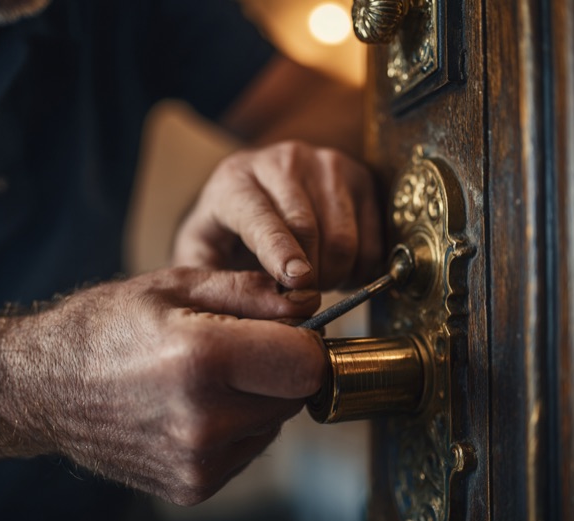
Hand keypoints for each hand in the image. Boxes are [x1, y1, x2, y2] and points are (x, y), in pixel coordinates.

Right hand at [4, 268, 324, 504]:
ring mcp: (197, 462)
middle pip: (296, 395)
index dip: (307, 340)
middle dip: (282, 366)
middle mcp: (204, 421)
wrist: (40, 388)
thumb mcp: (173, 285)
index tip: (290, 329)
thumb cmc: (103, 327)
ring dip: (260, 397)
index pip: (306, 362)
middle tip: (241, 346)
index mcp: (201, 359)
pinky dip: (237, 425)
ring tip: (208, 375)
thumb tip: (308, 300)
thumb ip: (249, 291)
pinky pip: (247, 449)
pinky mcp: (192, 487)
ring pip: (275, 423)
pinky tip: (196, 404)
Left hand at [172, 141, 382, 290]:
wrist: (258, 192)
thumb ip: (215, 282)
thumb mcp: (201, 256)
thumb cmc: (226, 233)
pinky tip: (338, 267)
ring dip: (335, 274)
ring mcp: (325, 163)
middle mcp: (282, 160)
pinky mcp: (360, 176)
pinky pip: (372, 239)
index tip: (296, 283)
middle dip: (308, 276)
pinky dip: (359, 268)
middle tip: (300, 298)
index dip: (280, 252)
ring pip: (343, 236)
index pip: (261, 217)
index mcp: (235, 179)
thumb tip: (254, 306)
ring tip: (317, 281)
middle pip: (307, 228)